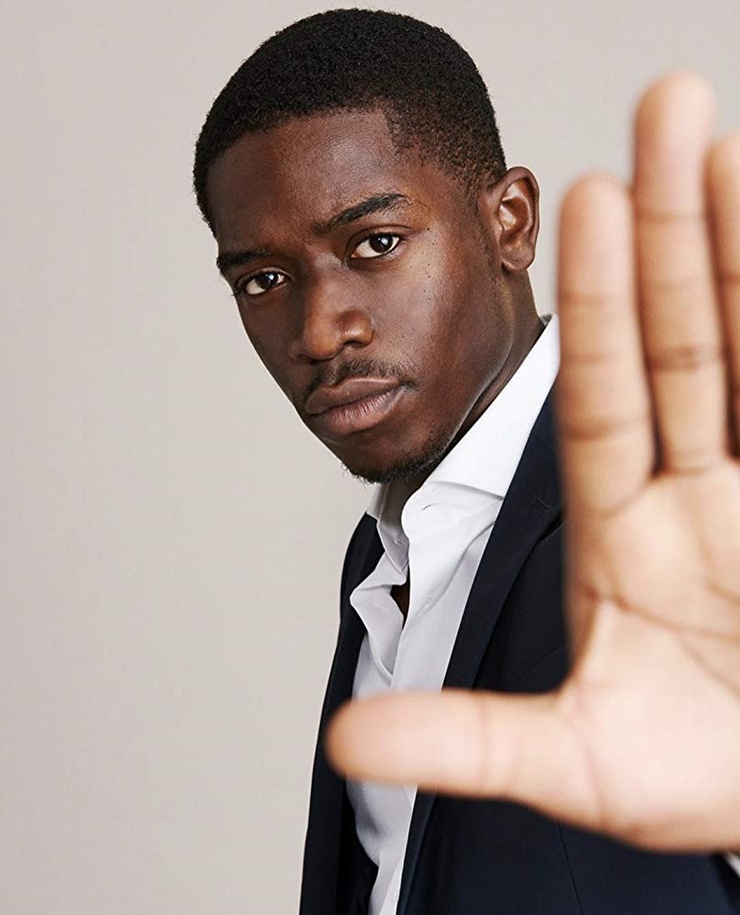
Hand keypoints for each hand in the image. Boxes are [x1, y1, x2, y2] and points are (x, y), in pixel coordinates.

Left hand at [326, 73, 739, 852]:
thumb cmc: (685, 779)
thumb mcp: (569, 764)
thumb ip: (464, 741)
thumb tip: (342, 742)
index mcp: (624, 530)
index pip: (606, 394)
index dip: (599, 302)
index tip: (590, 197)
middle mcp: (698, 489)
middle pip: (684, 340)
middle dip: (677, 231)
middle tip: (667, 103)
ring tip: (729, 140)